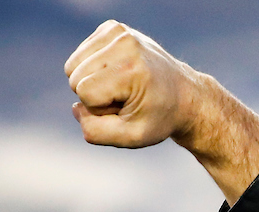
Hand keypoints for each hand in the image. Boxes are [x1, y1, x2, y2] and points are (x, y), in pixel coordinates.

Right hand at [64, 21, 258, 203]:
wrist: (185, 95)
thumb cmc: (159, 117)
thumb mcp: (132, 137)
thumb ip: (96, 132)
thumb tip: (75, 108)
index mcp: (131, 69)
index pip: (84, 93)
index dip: (102, 108)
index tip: (129, 107)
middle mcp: (125, 43)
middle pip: (75, 77)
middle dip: (97, 95)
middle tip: (128, 98)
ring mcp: (119, 31)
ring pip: (73, 66)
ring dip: (93, 82)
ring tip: (124, 86)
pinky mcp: (113, 27)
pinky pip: (80, 55)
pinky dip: (94, 69)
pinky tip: (120, 73)